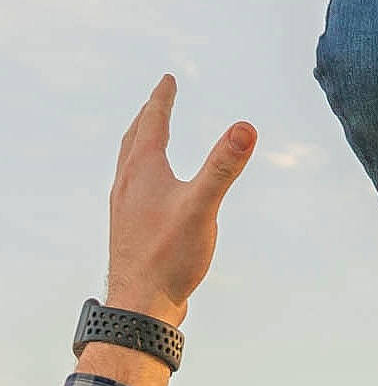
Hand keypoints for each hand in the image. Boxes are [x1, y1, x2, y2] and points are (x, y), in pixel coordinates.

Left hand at [104, 75, 255, 326]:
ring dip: (140, 143)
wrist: (139, 307)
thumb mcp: (203, 206)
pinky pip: (131, 187)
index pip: (152, 123)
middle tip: (158, 100)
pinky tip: (152, 191)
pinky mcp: (128, 229)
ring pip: (129, 164)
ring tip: (150, 139)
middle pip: (134, 139)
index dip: (162, 99)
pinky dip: (141, 171)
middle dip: (148, 116)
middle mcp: (127, 185)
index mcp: (142, 172)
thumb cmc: (169, 257)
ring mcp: (124, 208)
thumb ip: (224, 166)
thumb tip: (246, 127)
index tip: (168, 79)